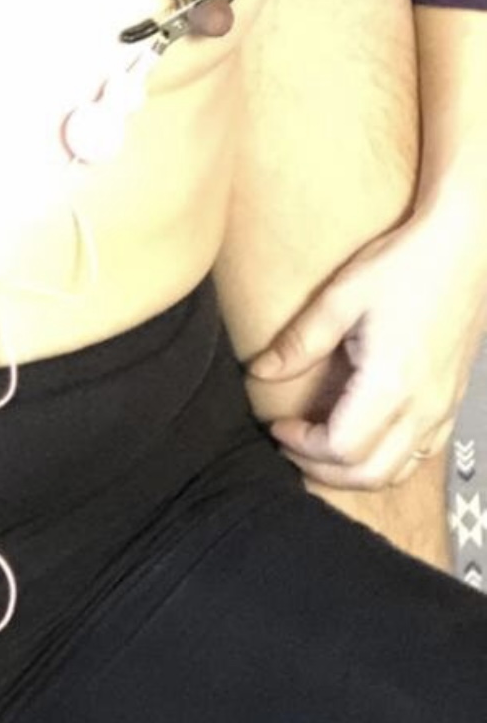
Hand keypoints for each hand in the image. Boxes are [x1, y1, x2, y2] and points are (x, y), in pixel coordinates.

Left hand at [246, 206, 486, 489]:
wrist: (463, 248)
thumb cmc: (403, 265)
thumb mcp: (340, 298)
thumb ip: (299, 342)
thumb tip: (259, 371)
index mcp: (391, 384)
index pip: (341, 449)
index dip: (301, 447)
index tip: (277, 425)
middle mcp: (423, 407)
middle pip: (369, 474)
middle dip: (321, 469)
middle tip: (290, 444)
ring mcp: (443, 408)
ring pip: (397, 471)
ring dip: (353, 471)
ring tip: (319, 446)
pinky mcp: (453, 402)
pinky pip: (420, 454)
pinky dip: (386, 460)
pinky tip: (362, 435)